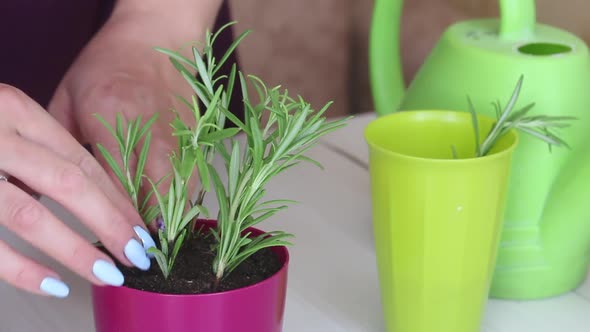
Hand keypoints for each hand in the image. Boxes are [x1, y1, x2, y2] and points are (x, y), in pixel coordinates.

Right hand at [0, 85, 154, 297]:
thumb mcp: (3, 127)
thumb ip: (38, 155)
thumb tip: (94, 202)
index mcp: (15, 109)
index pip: (82, 160)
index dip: (117, 198)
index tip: (141, 229)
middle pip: (69, 183)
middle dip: (110, 223)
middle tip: (137, 255)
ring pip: (30, 214)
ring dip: (76, 249)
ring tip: (107, 274)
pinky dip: (22, 269)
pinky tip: (54, 284)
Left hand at [48, 10, 195, 227]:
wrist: (157, 37)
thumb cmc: (106, 64)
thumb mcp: (68, 96)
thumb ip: (58, 142)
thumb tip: (41, 186)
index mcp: (109, 113)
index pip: (110, 177)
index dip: (112, 216)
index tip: (110, 244)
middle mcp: (147, 125)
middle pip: (150, 187)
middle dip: (145, 226)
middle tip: (139, 256)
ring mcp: (176, 129)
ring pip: (178, 185)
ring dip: (169, 219)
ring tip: (160, 247)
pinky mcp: (195, 132)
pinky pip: (193, 174)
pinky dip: (186, 199)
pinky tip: (178, 219)